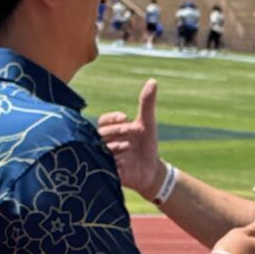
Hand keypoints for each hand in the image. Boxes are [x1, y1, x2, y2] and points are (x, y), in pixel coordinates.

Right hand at [95, 79, 164, 196]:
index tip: (124, 117)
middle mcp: (105, 143)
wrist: (151, 171)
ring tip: (128, 148)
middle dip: (116, 131)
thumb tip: (152, 81)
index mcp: (113, 130)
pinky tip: (124, 163)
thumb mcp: (147, 124)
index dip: (112, 118)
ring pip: (102, 150)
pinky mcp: (108, 172)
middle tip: (128, 131)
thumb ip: (146, 103)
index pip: (104, 120)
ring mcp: (105, 158)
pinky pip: (104, 167)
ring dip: (115, 147)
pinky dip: (114, 164)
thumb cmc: (147, 145)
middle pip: (102, 133)